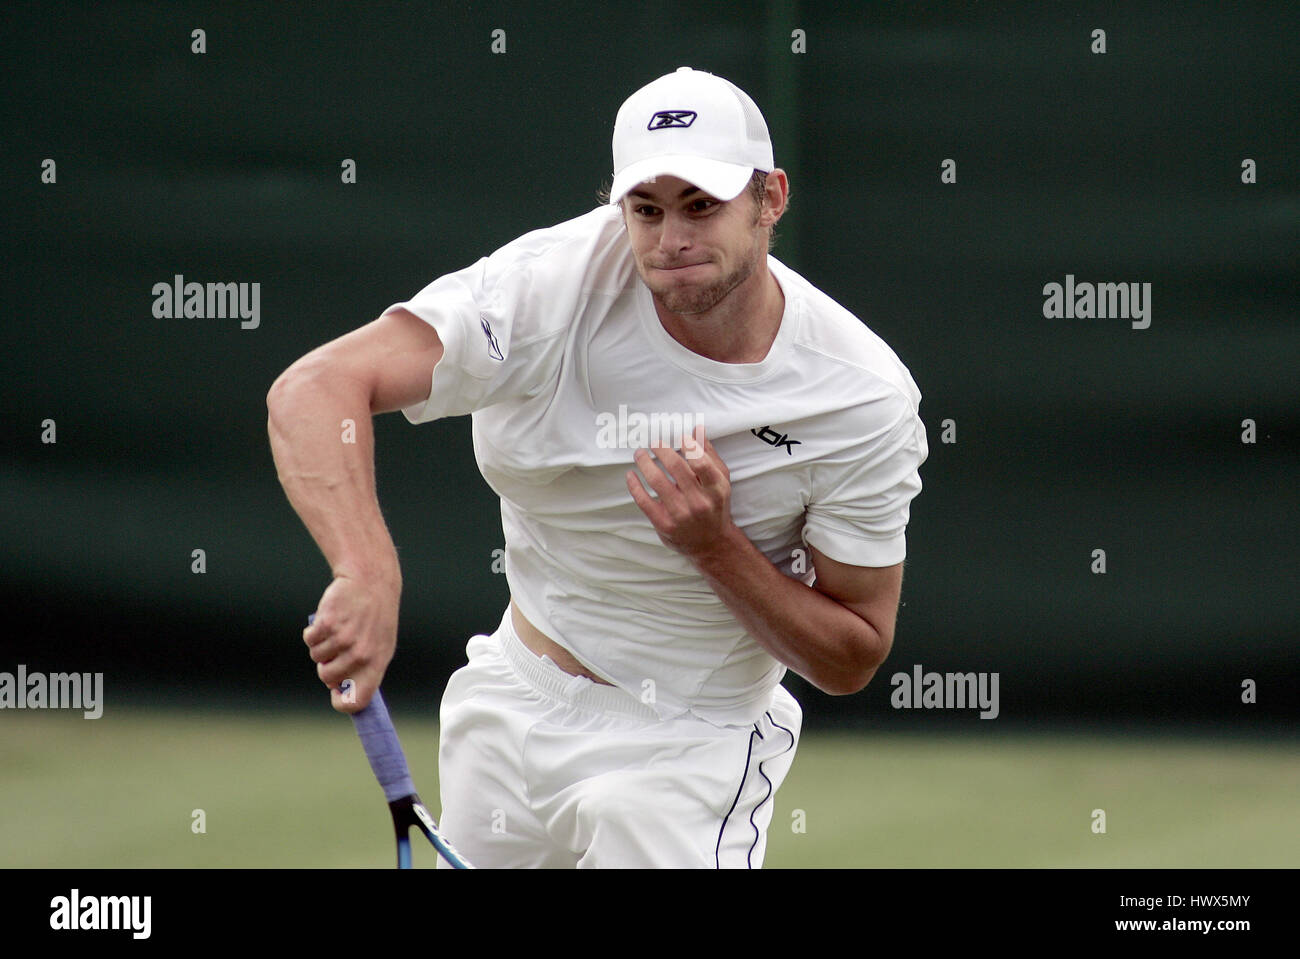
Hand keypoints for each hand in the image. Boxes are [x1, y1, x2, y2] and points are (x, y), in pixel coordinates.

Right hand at [303, 573, 399, 712]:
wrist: (370, 581)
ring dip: (321, 646)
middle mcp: (361, 654)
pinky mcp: (327, 624)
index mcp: (377, 663)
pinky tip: (328, 620)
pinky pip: (309, 640)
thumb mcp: (381, 645)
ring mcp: (344, 639)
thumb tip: (345, 694)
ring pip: (316, 657)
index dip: (342, 703)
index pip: (357, 700)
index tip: (335, 695)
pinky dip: (313, 633)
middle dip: (326, 666)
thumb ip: (365, 670)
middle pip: (327, 678)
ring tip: (337, 629)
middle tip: (337, 648)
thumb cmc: (375, 617)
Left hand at [626, 425, 736, 560]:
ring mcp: (680, 514)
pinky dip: (634, 485)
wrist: (711, 543)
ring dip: (644, 462)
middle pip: (676, 468)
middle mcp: (699, 502)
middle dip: (662, 450)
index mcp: (716, 489)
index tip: (680, 437)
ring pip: (657, 481)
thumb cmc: (715, 506)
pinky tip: (631, 474)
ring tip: (640, 453)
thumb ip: (709, 455)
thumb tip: (696, 429)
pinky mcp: (664, 523)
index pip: (702, 464)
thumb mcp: (721, 481)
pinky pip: (644, 500)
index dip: (690, 447)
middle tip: (654, 441)